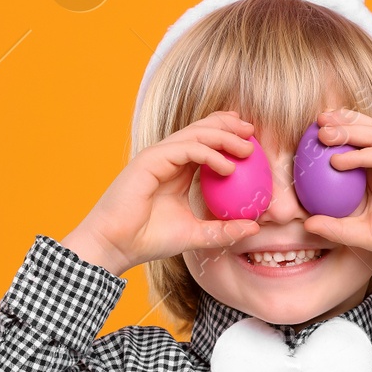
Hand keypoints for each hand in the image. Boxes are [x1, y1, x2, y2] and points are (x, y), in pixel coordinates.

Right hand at [61, 111, 261, 275]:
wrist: (117, 245)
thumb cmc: (150, 240)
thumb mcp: (197, 235)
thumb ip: (224, 230)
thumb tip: (254, 229)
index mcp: (177, 169)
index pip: (204, 141)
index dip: (227, 133)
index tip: (252, 139)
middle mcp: (168, 158)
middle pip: (202, 130)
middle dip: (229, 126)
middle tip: (253, 132)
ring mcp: (158, 157)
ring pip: (196, 134)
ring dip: (224, 137)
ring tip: (248, 148)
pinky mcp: (151, 160)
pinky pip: (186, 149)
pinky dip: (209, 154)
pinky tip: (228, 166)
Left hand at [301, 108, 371, 289]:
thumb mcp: (364, 234)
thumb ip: (337, 227)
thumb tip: (307, 223)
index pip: (358, 145)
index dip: (336, 136)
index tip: (307, 137)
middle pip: (366, 132)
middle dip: (340, 124)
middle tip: (314, 123)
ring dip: (348, 132)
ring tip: (322, 134)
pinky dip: (362, 155)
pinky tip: (339, 160)